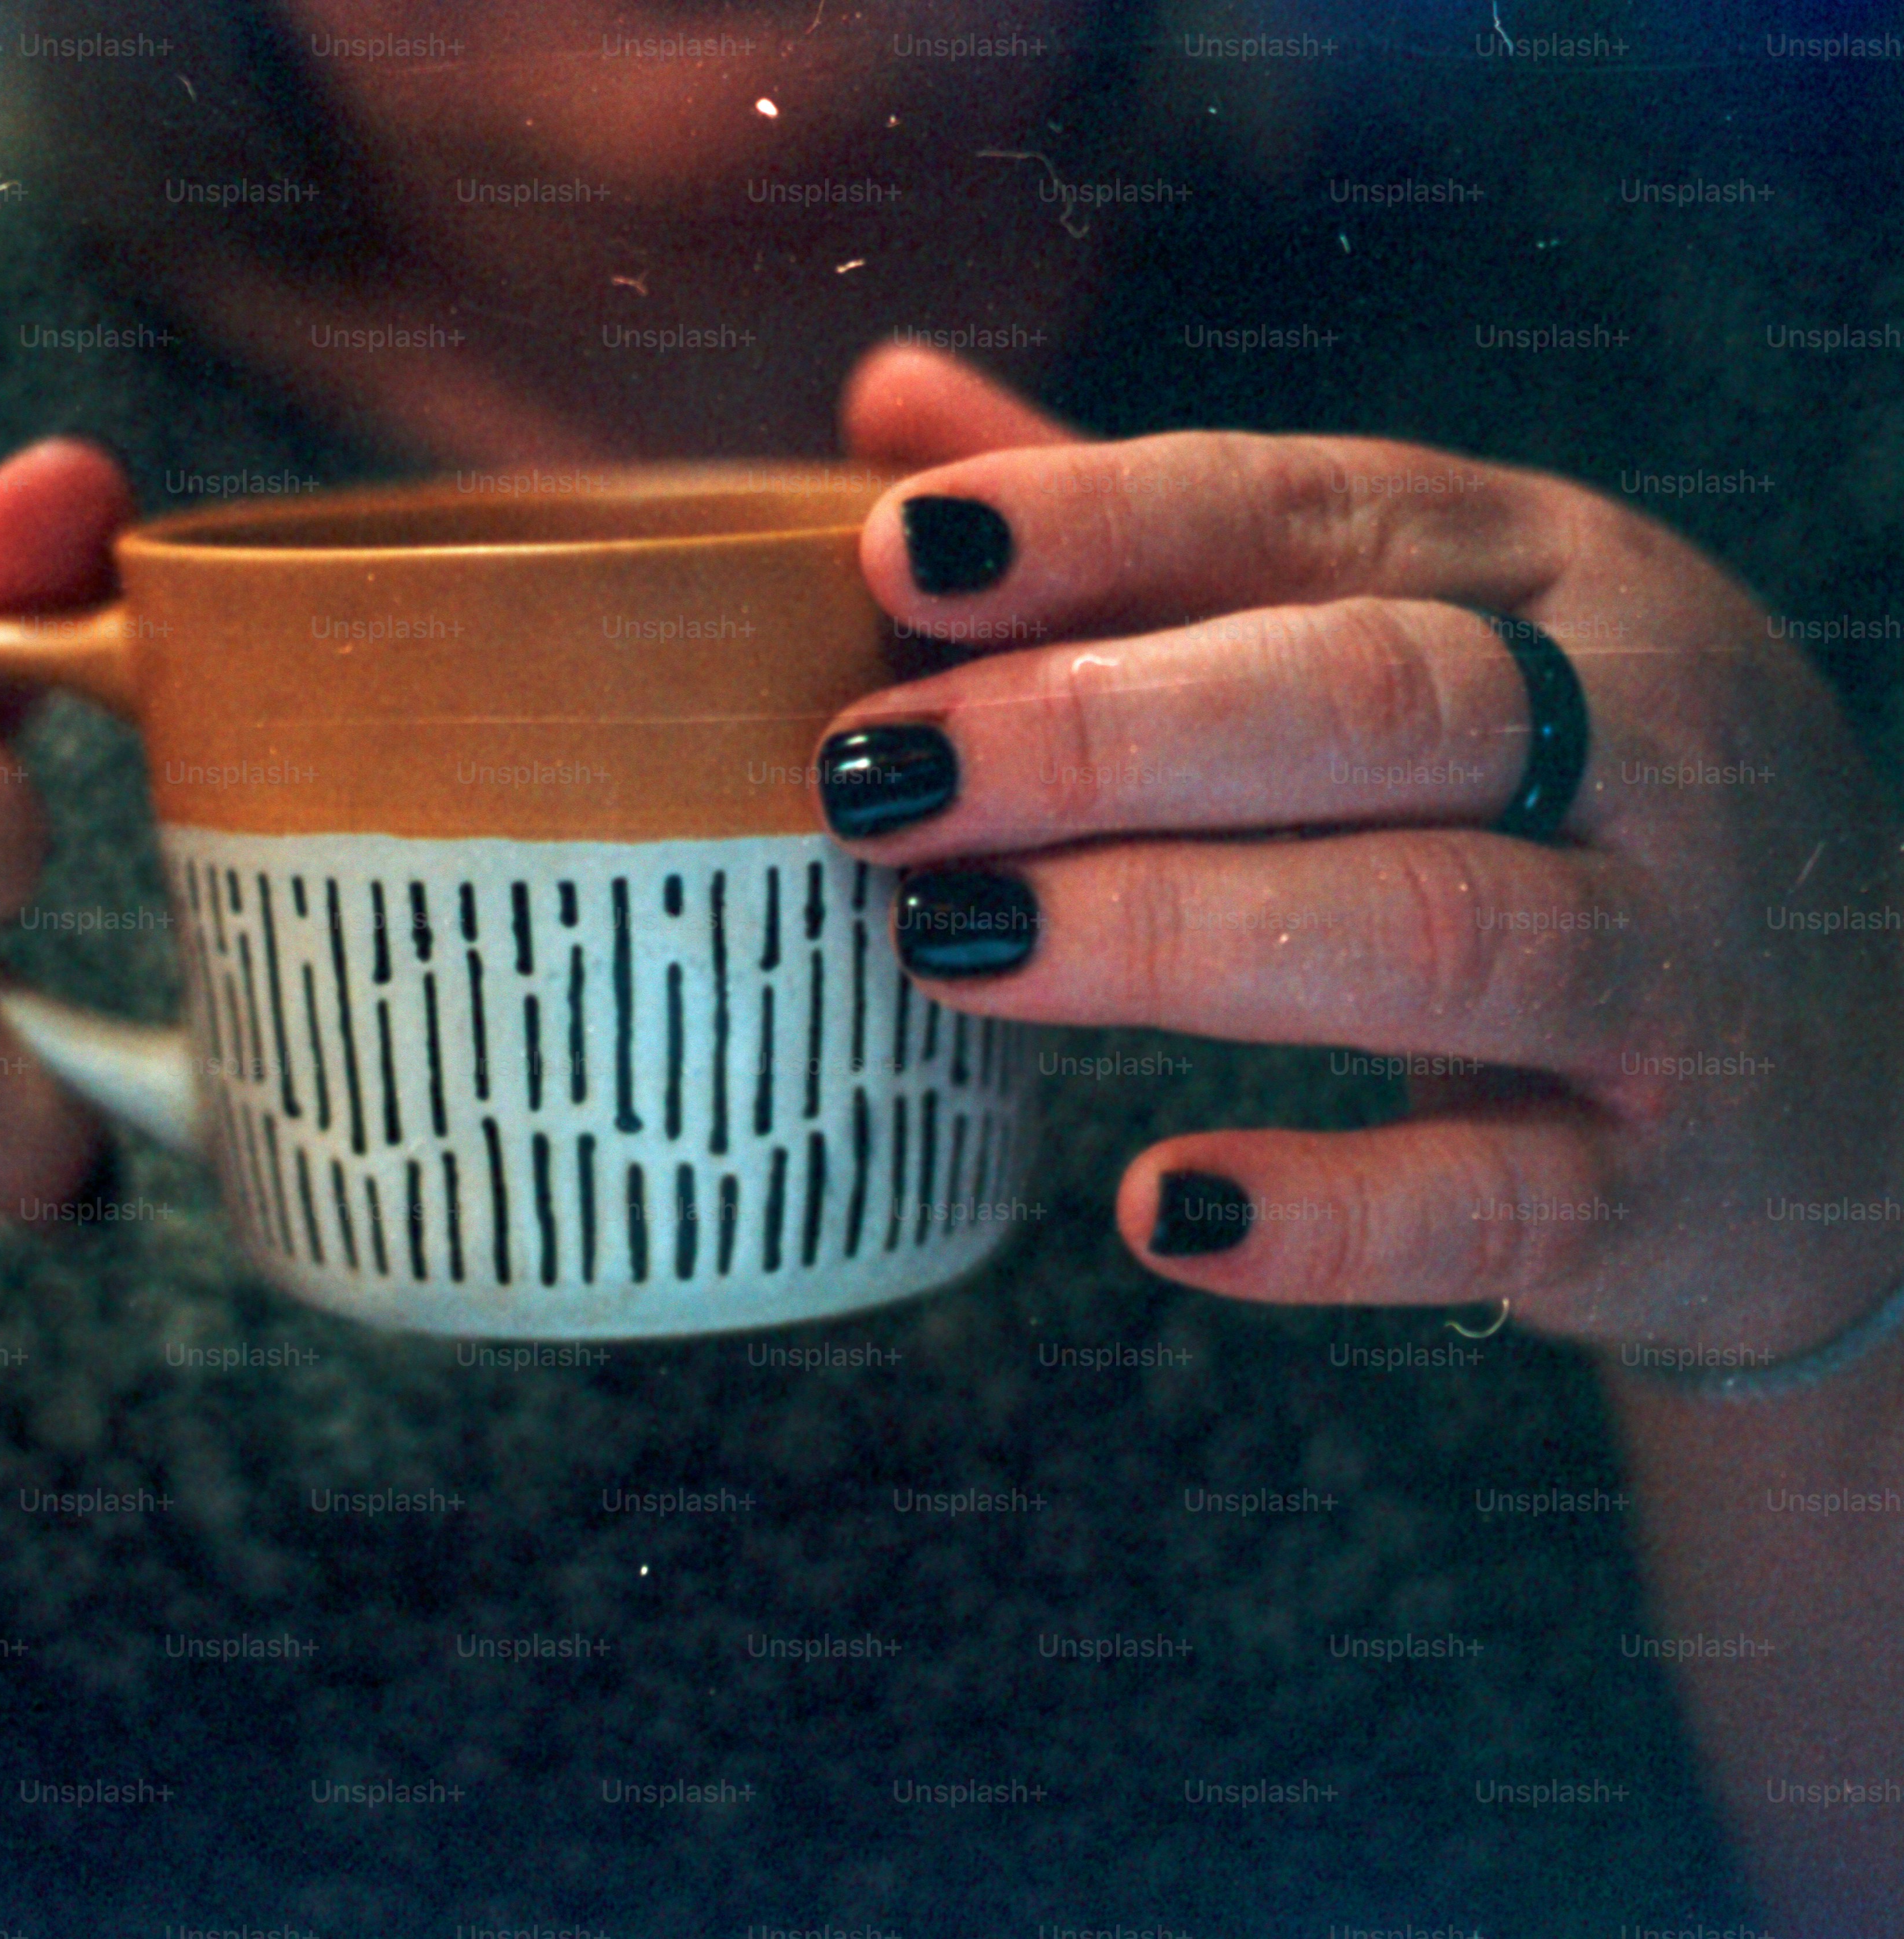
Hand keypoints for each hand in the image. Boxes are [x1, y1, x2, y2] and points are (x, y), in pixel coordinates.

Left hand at [825, 344, 1903, 1359]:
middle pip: (1368, 699)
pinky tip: (1162, 1209)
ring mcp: (1669, 967)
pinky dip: (1326, 1214)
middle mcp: (1636, 740)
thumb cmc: (1547, 810)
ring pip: (1432, 928)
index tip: (899, 547)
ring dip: (1173, 933)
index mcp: (1546, 573)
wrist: (1854, 1079)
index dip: (1095, 521)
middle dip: (1100, 731)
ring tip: (950, 942)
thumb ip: (1147, 539)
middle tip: (876, 776)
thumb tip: (888, 402)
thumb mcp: (1401, 626)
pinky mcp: (1664, 1189)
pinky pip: (1497, 1203)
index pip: (1307, 512)